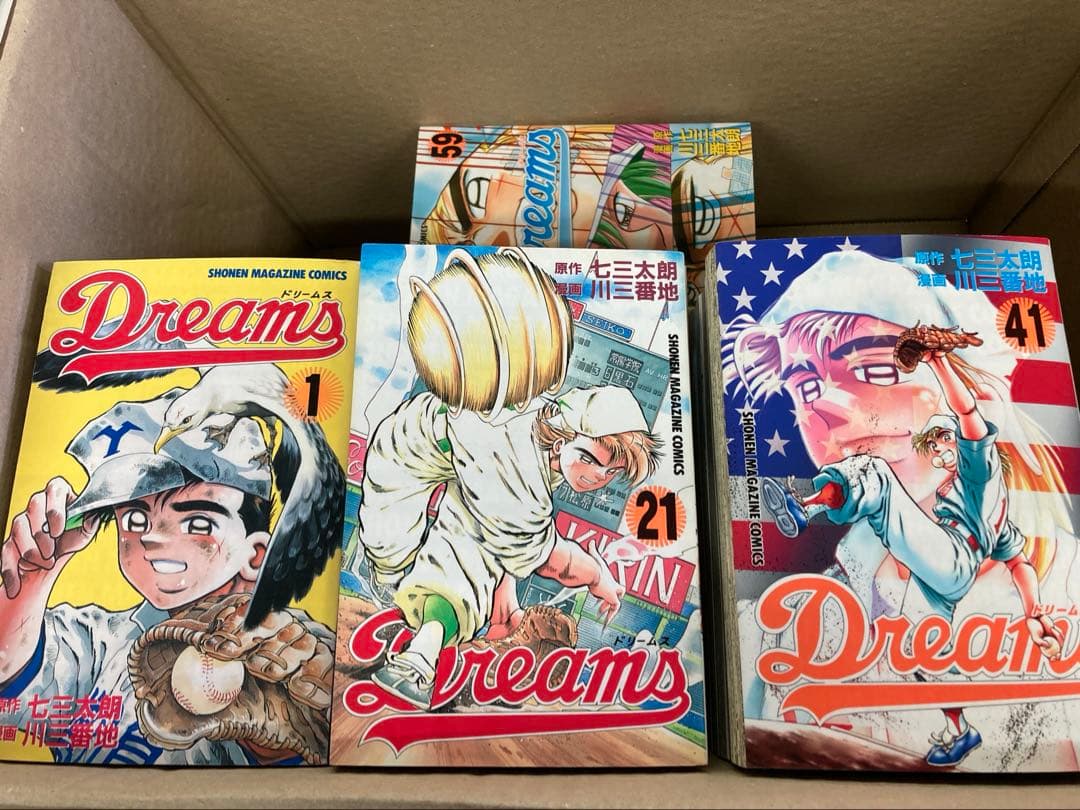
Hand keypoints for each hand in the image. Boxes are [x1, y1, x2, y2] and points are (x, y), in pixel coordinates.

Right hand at [2, 478, 97, 598]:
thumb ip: (90, 522)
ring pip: (19, 529)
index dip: (55, 509)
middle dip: (42, 533)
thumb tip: (93, 516)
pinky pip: (5, 551)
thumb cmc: (70, 540)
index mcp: (59, 495)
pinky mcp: (9, 540)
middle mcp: (38, 503)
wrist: (51, 561)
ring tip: (45, 563)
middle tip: (52, 552)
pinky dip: (11, 571)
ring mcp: (21, 520)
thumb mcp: (85, 532)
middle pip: (34, 506)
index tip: (59, 531)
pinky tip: (15, 586)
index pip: (55, 487)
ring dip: (31, 551)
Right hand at [586, 541, 623, 623]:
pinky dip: (609, 617)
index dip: (609, 588)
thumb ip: (592, 549)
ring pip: (616, 603)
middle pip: (620, 592)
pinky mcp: (612, 598)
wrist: (593, 572)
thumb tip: (591, 542)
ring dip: (608, 610)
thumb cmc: (593, 566)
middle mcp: (612, 585)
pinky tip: (605, 624)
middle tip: (602, 608)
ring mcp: (613, 592)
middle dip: (613, 598)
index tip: (601, 594)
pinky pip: (614, 609)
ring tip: (602, 619)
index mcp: (608, 577)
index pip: (614, 584)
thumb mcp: (594, 557)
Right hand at [1027, 614, 1063, 659]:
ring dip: (1058, 636)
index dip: (1052, 658)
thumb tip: (1048, 645)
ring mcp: (1054, 639)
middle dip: (1059, 654)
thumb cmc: (1034, 627)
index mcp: (1043, 646)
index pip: (1049, 655)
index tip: (1053, 657)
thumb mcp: (1035, 635)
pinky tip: (1052, 628)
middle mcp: (1049, 644)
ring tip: (1052, 628)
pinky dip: (1058, 632)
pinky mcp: (1057, 634)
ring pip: (1061, 642)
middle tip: (1058, 654)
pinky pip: (1061, 635)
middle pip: (1057, 651)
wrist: (1036, 617)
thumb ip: (1040, 642)